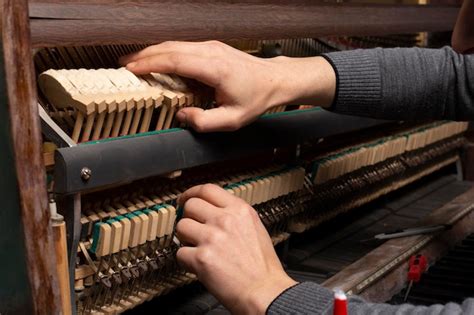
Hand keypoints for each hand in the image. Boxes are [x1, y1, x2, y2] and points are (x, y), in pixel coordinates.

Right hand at [120, 41, 335, 131]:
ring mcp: (211, 47)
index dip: (150, 64)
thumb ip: (204, 122)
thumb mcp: (232, 120)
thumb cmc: (256, 99)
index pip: (175, 60)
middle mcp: (211, 52)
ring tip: (135, 64)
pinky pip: (183, 47)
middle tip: (124, 67)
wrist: (274, 80)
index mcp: (215, 69)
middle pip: (170, 48)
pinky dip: (165, 53)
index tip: (132, 69)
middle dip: (144, 56)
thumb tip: (181, 117)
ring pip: (174, 44)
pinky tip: (157, 62)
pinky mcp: (211, 48)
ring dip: (153, 52)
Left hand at [176, 184, 296, 313]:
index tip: (185, 199)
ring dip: (184, 238)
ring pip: (180, 227)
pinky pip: (179, 253)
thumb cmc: (262, 266)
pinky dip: (186, 261)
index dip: (191, 192)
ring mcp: (212, 238)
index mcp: (240, 210)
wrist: (265, 292)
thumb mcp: (255, 228)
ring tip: (197, 248)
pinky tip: (198, 265)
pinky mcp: (201, 258)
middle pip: (190, 204)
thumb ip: (234, 215)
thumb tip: (213, 210)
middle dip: (187, 216)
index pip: (207, 189)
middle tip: (190, 227)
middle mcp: (225, 220)